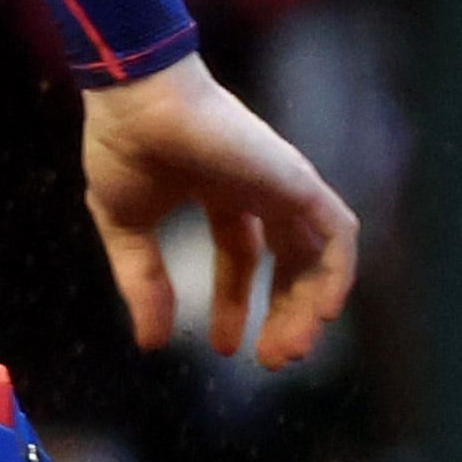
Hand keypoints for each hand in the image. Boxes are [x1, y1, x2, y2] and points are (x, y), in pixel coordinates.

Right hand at [76, 54, 356, 366]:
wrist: (137, 101)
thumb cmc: (124, 148)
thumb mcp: (127, 227)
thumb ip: (142, 281)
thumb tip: (149, 343)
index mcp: (218, 192)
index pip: (241, 256)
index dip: (236, 302)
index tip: (226, 347)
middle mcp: (257, 190)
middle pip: (287, 263)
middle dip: (282, 313)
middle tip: (271, 360)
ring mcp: (282, 185)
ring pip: (316, 256)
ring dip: (308, 306)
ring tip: (290, 349)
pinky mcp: (297, 181)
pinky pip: (336, 234)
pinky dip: (337, 274)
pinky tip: (322, 312)